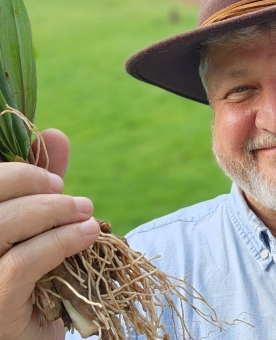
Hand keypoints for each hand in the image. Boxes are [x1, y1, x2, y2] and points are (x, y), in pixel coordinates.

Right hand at [0, 129, 99, 339]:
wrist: (31, 335)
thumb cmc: (31, 276)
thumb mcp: (36, 226)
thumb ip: (40, 184)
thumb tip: (55, 135)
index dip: (16, 170)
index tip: (55, 177)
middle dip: (33, 184)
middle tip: (71, 194)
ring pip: (2, 225)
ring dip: (52, 211)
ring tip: (85, 212)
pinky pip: (21, 263)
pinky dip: (60, 242)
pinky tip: (87, 234)